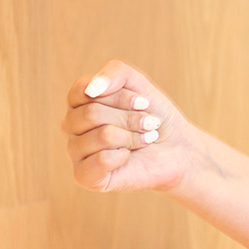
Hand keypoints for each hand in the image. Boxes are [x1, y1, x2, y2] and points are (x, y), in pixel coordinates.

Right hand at [60, 58, 192, 193]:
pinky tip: (129, 158)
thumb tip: (91, 89)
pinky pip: (102, 160)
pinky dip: (124, 156)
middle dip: (130, 118)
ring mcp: (75, 152)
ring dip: (132, 137)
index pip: (85, 89)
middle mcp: (71, 126)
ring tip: (143, 140)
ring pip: (103, 135)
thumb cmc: (153, 115)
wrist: (176, 148)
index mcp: (78, 102)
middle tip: (148, 123)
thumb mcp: (138, 83)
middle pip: (93, 113)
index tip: (143, 102)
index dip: (120, 96)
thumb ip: (114, 72)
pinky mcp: (84, 176)